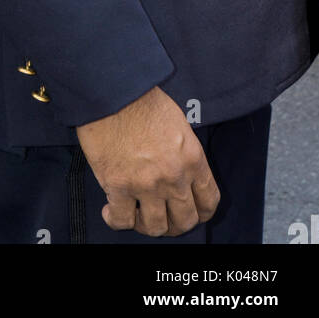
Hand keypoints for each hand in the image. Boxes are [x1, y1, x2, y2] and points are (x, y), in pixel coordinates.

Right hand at [76, 86, 219, 236]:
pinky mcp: (118, 185)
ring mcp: (146, 184)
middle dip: (175, 224)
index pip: (208, 201)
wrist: (113, 90)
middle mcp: (174, 177)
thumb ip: (182, 151)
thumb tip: (177, 168)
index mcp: (192, 158)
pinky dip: (116, 220)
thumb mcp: (177, 122)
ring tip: (135, 214)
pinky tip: (110, 211)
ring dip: (146, 225)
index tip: (191, 212)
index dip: (200, 212)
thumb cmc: (142, 97)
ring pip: (155, 227)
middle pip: (184, 221)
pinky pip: (122, 220)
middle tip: (162, 217)